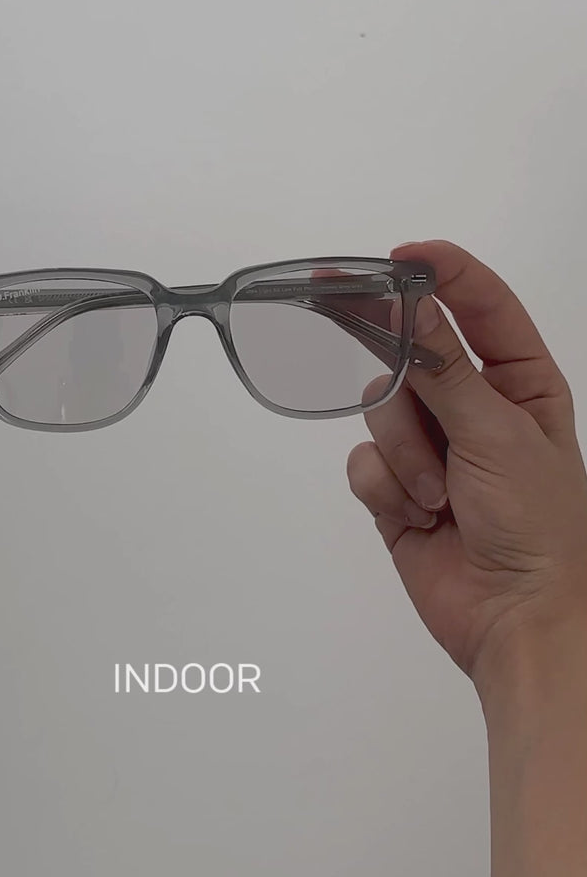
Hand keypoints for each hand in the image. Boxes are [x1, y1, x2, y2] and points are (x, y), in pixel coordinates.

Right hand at [346, 240, 586, 689]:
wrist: (518, 621)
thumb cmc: (536, 524)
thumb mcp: (498, 433)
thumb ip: (445, 368)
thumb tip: (411, 303)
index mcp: (521, 383)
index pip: (482, 308)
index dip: (443, 274)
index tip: (401, 255)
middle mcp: (473, 407)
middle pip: (414, 349)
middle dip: (390, 343)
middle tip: (339, 293)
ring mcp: (431, 447)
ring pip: (381, 407)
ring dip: (405, 452)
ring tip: (439, 493)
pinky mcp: (397, 488)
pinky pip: (365, 461)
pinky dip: (386, 488)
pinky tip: (419, 516)